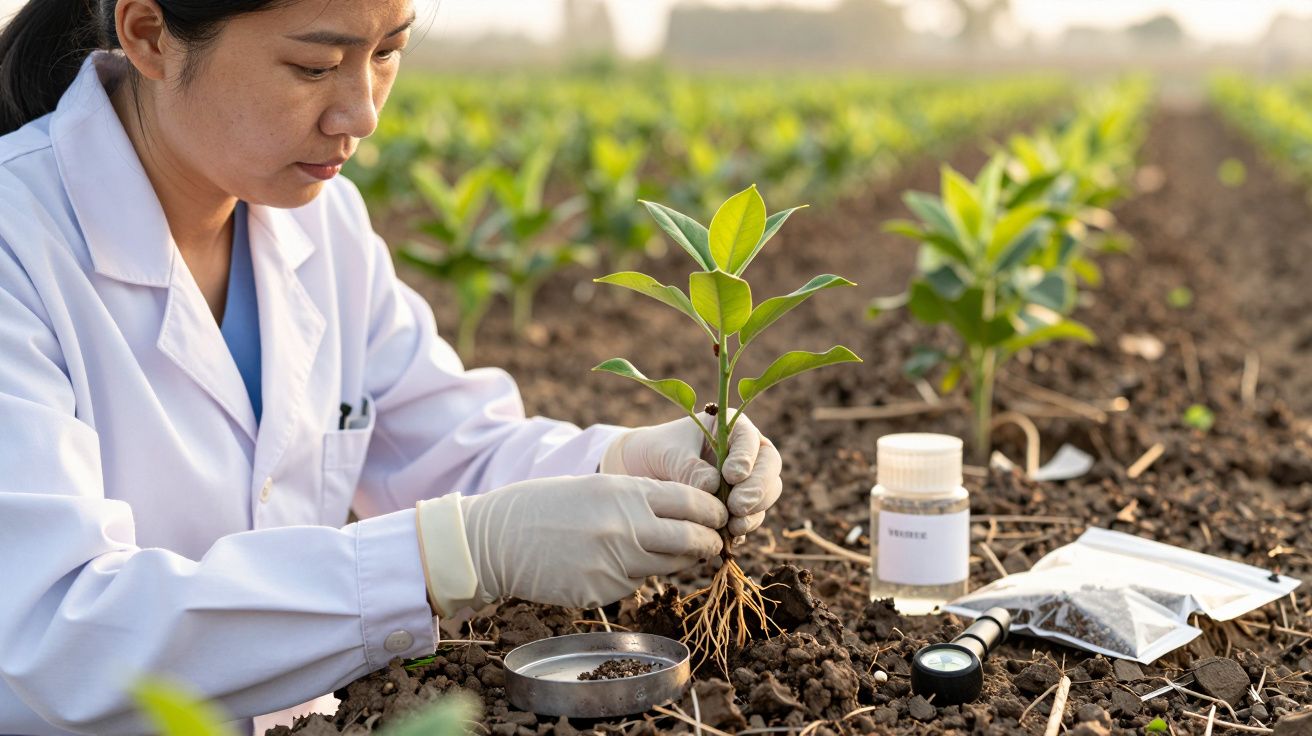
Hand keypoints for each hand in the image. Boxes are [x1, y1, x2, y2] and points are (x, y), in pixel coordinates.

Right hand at [415, 475, 726, 612]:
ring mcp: (614, 563)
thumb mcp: (595, 487)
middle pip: (691, 539)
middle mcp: (626, 527)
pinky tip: (617, 566)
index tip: (720, 517)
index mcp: (626, 492)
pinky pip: (634, 586)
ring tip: (677, 554)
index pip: (692, 502)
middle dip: (710, 542)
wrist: (495, 540)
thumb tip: (682, 513)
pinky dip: (636, 577)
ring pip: (668, 566)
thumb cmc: (543, 506)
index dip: (713, 511)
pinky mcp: (602, 592)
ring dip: (680, 561)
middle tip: (715, 544)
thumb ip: (638, 499)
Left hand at [600, 411, 782, 537]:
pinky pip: (751, 518)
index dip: (746, 458)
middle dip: (757, 489)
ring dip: (754, 513)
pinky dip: (743, 529)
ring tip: (734, 526)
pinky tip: (729, 539)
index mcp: (731, 428)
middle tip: (738, 506)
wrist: (641, 472)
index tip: (732, 476)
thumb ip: (690, 468)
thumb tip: (713, 486)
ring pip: (765, 495)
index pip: (750, 440)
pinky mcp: (739, 507)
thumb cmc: (655, 451)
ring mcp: (746, 481)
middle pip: (769, 468)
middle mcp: (746, 453)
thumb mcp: (667, 454)